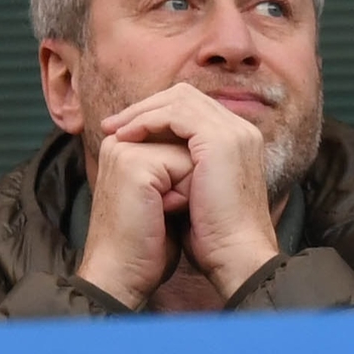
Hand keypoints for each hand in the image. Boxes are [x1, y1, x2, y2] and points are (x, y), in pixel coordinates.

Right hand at [75, 134, 192, 309]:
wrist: (120, 275)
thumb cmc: (143, 242)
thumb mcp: (162, 194)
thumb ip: (174, 166)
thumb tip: (204, 150)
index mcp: (124, 145)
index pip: (179, 138)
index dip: (186, 176)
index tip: (158, 206)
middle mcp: (121, 141)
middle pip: (186, 143)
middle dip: (187, 180)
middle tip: (158, 211)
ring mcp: (125, 150)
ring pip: (189, 153)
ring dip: (188, 188)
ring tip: (159, 212)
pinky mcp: (135, 164)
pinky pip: (187, 166)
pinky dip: (184, 196)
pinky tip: (160, 214)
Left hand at [102, 83, 280, 298]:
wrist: (236, 256)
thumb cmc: (215, 238)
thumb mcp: (196, 195)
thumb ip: (183, 171)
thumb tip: (154, 162)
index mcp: (238, 141)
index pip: (192, 110)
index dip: (157, 115)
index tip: (125, 131)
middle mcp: (240, 130)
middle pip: (185, 97)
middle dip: (146, 107)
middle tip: (113, 125)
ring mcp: (233, 132)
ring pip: (178, 100)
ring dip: (142, 112)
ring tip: (114, 130)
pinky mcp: (220, 139)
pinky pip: (176, 114)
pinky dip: (148, 121)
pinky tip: (127, 136)